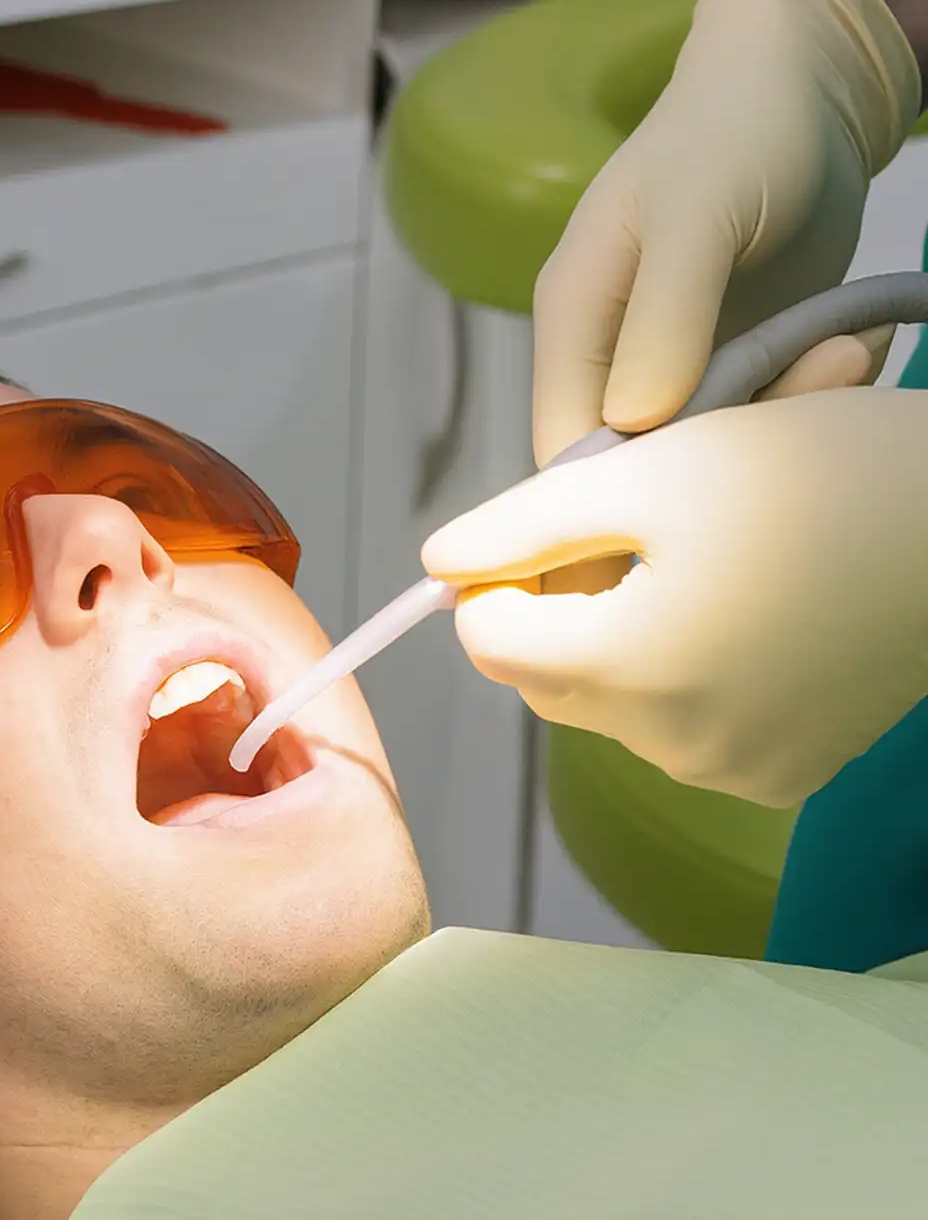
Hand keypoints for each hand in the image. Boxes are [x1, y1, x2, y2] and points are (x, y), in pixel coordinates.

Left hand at [422, 387, 927, 807]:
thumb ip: (523, 526)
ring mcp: (732, 771)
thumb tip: (437, 567)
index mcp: (628, 670)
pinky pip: (682, 726)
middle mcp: (671, 746)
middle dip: (561, 606)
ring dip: (623, 635)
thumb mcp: (647, 474)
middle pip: (547, 675)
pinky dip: (685, 672)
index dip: (501, 575)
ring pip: (613, 699)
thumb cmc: (812, 477)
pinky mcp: (783, 775)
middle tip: (633, 531)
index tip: (554, 523)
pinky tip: (742, 611)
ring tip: (700, 560)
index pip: (487, 638)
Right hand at [532, 0, 919, 466]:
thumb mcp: (695, 215)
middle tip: (817, 378)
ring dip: (787, 413)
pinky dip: (814, 394)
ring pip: (712, 447)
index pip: (561, 446)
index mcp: (573, 322)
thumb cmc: (735, 133)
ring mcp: (676, 365)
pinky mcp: (735, 362)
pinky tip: (849, 340)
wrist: (806, 90)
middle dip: (727, 448)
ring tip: (845, 348)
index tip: (684, 515)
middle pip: (641, 461)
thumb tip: (632, 423)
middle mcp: (612, 357)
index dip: (603, 499)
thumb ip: (662, 319)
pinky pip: (764, 415)